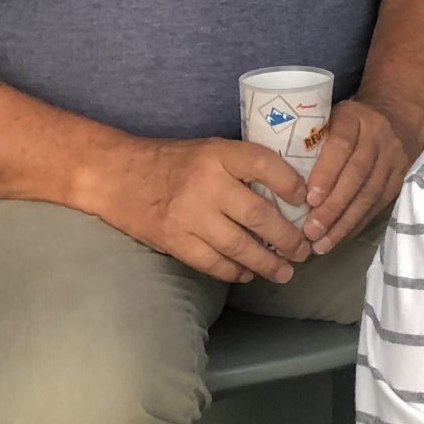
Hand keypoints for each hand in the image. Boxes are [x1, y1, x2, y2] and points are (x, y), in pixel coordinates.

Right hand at [83, 133, 314, 284]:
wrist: (116, 175)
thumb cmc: (171, 161)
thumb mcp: (208, 149)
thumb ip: (240, 166)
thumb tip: (288, 189)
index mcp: (217, 154)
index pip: (263, 163)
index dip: (290, 182)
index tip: (307, 199)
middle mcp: (205, 183)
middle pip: (258, 215)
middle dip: (287, 237)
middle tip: (305, 248)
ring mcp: (187, 214)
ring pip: (238, 245)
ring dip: (266, 263)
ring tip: (285, 271)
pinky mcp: (173, 240)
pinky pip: (212, 262)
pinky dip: (234, 272)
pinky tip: (247, 274)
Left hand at [299, 96, 412, 254]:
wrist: (393, 119)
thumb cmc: (343, 125)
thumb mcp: (326, 119)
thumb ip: (307, 140)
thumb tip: (273, 177)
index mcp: (354, 118)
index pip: (342, 144)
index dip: (327, 172)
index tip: (308, 199)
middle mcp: (378, 136)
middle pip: (357, 174)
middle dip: (333, 206)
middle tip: (310, 231)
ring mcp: (392, 159)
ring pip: (369, 195)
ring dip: (344, 222)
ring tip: (321, 244)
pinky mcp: (398, 180)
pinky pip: (377, 206)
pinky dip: (356, 225)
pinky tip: (337, 239)